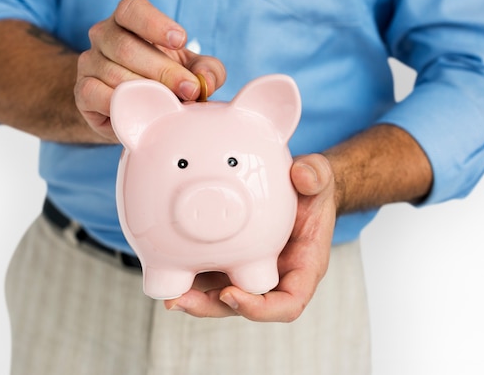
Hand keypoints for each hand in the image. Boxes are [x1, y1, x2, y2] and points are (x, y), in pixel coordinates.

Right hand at [74, 0, 225, 138]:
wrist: (130, 108)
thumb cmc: (163, 81)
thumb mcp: (191, 71)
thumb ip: (207, 71)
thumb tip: (207, 81)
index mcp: (128, 21)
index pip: (132, 9)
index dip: (155, 23)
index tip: (181, 40)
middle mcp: (103, 36)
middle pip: (126, 47)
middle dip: (163, 71)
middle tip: (190, 89)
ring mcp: (89, 63)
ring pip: (114, 73)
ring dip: (146, 91)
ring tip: (170, 105)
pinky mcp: (82, 91)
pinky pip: (95, 94)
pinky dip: (119, 103)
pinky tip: (138, 109)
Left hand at [163, 153, 335, 321]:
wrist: (295, 187)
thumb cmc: (311, 190)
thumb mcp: (319, 178)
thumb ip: (316, 175)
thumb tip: (303, 175)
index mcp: (303, 268)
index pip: (287, 303)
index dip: (260, 308)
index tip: (232, 294)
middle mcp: (275, 277)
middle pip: (244, 306)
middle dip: (212, 307)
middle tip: (183, 300)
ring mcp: (249, 271)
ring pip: (221, 295)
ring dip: (194, 297)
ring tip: (168, 294)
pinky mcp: (230, 260)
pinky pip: (209, 274)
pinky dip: (188, 275)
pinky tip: (165, 266)